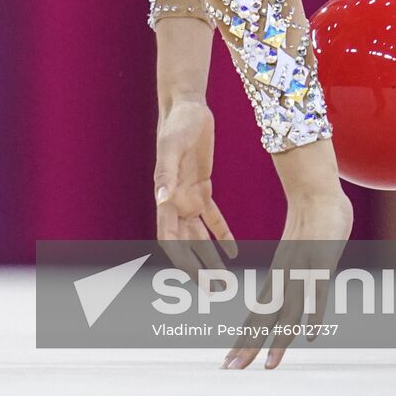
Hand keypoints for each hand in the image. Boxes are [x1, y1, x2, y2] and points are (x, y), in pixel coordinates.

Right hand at [154, 101, 237, 274]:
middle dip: (198, 268)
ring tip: (225, 278)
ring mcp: (188, 196)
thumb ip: (165, 172)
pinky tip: (234, 252)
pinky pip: (212, 219)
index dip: (180, 260)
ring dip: (209, 258)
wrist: (187, 106)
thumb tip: (162, 199)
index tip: (194, 279)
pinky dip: (221, 236)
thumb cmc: (177, 123)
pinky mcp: (202, 187)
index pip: (169, 237)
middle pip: (185, 244)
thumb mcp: (171, 145)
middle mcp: (174, 201)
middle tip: (215, 290)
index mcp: (165, 195)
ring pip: (198, 236)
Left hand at [222, 190, 353, 370]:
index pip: (256, 314)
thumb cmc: (309, 222)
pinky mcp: (321, 262)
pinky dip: (314, 314)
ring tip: (269, 366)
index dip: (243, 338)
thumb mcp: (297, 255)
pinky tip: (310, 336)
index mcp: (276, 277)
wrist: (315, 190)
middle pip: (264, 318)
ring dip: (279, 340)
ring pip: (288, 311)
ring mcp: (301, 270)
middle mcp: (284, 277)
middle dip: (248, 345)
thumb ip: (294, 275)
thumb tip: (291, 292)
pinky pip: (318, 293)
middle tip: (231, 369)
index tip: (230, 360)